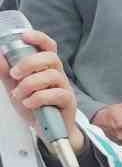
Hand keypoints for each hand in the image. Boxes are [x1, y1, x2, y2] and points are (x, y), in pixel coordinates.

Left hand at [6, 31, 83, 153]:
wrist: (46, 130)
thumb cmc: (33, 105)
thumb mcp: (14, 86)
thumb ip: (6, 72)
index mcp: (45, 66)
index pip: (47, 46)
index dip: (38, 38)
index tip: (24, 36)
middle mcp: (57, 73)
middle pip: (50, 57)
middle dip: (29, 63)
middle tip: (14, 74)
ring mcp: (64, 86)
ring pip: (52, 76)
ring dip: (30, 84)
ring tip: (19, 95)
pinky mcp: (68, 101)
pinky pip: (56, 94)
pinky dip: (38, 98)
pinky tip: (29, 103)